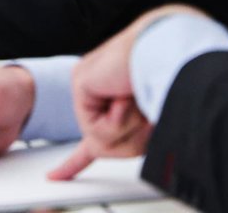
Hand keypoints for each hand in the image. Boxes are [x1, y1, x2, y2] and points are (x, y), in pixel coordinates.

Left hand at [49, 4, 199, 179]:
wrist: (171, 51)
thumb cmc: (170, 81)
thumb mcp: (150, 126)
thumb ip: (123, 142)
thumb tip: (94, 150)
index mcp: (116, 95)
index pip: (94, 131)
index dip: (75, 161)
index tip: (56, 176)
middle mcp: (100, 89)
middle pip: (105, 145)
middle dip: (130, 141)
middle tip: (148, 115)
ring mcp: (88, 84)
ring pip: (101, 141)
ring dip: (128, 131)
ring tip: (139, 100)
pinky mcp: (81, 82)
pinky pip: (96, 129)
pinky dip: (118, 123)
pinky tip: (125, 97)